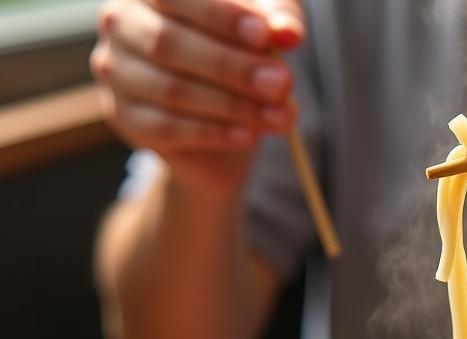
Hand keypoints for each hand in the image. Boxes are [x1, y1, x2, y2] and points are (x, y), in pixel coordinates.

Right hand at [91, 0, 304, 194]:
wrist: (223, 119)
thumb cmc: (240, 52)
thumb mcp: (263, 28)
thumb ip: (275, 21)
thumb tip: (289, 31)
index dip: (219, 13)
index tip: (265, 35)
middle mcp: (120, 20)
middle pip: (169, 43)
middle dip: (233, 66)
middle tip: (281, 84)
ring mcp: (115, 70)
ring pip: (172, 90)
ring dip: (232, 105)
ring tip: (279, 116)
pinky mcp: (124, 116)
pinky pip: (168, 128)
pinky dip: (214, 132)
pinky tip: (248, 135)